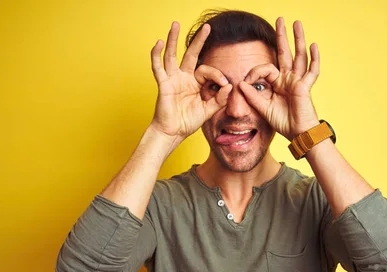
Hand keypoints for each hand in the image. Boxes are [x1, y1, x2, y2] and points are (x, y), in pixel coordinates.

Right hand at [149, 22, 231, 138]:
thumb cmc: (188, 122)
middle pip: (191, 54)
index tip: (224, 85)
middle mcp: (183, 78)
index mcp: (195, 83)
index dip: (217, 75)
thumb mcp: (208, 110)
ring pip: (172, 55)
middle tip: (207, 27)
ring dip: (173, 39)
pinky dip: (156, 55)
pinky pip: (158, 67)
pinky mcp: (163, 84)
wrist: (173, 132)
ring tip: (175, 24)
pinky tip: (158, 43)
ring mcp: (172, 79)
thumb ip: (219, 99)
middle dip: (199, 41)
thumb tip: (229, 86)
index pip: (207, 70)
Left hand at [239, 18, 319, 140]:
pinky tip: (313, 45)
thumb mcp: (263, 108)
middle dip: (282, 36)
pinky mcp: (305, 87)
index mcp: (278, 83)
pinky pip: (312, 71)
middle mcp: (288, 79)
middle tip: (280, 19)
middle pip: (285, 53)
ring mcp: (298, 81)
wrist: (298, 133)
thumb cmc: (283, 122)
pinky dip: (314, 58)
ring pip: (299, 56)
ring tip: (298, 23)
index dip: (254, 72)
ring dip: (298, 39)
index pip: (266, 68)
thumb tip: (240, 82)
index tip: (246, 81)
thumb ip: (252, 96)